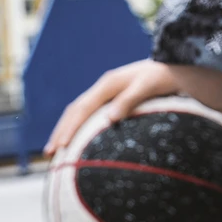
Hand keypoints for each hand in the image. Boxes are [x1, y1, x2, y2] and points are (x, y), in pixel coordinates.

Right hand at [45, 60, 180, 154]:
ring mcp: (105, 93)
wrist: (171, 68)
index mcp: (107, 84)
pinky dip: (78, 127)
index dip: (70, 127)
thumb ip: (129, 101)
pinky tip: (77, 140)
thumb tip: (110, 119)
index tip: (62, 146)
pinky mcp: (111, 99)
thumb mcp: (148, 87)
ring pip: (78, 112)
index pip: (82, 109)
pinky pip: (88, 114)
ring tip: (56, 150)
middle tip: (49, 153)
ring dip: (65, 130)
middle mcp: (102, 88)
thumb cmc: (162, 78)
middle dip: (60, 131)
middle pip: (74, 111)